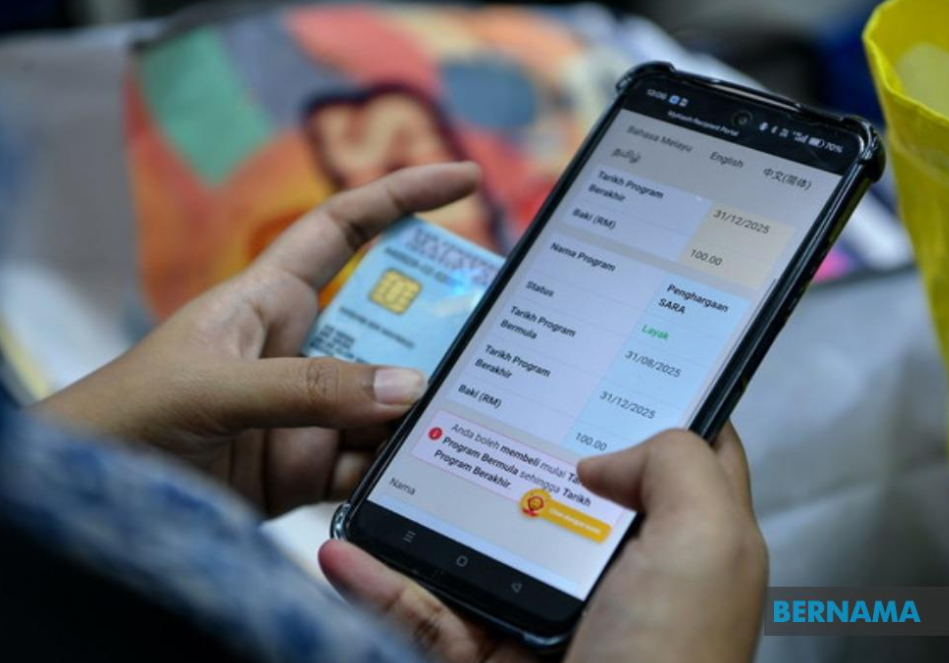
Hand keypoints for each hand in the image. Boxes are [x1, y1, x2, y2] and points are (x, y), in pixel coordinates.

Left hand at [31, 162, 480, 516]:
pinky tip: (433, 473)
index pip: (346, 229)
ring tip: (480, 414)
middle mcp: (304, 350)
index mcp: (272, 299)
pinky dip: (401, 470)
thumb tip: (409, 389)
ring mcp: (311, 411)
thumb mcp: (216, 387)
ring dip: (427, 409)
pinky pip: (371, 464)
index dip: (402, 198)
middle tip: (503, 333)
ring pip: (390, 401)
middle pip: (390, 326)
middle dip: (442, 325)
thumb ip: (309, 388)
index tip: (463, 180)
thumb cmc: (131, 414)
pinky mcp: (310, 469)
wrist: (94, 501)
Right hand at [318, 425, 767, 662]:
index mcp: (681, 546)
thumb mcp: (708, 546)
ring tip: (384, 463)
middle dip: (512, 442)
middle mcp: (616, 575)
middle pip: (558, 487)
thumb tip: (602, 454)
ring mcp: (546, 614)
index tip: (595, 360)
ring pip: (478, 541)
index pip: (672, 455)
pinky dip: (378, 581)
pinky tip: (345, 551)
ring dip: (426, 508)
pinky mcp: (488, 653)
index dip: (641, 403)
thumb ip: (679, 463)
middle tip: (468, 395)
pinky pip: (424, 609)